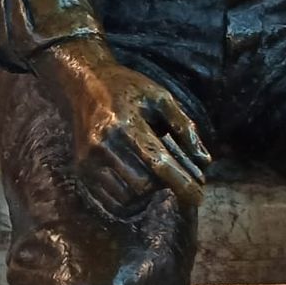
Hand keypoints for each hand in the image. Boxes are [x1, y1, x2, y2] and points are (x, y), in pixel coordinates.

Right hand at [34, 39, 211, 214]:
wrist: (84, 84)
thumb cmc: (127, 88)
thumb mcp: (160, 98)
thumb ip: (184, 127)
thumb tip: (204, 162)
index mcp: (125, 124)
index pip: (158, 163)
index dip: (181, 184)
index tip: (198, 198)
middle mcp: (103, 144)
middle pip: (144, 185)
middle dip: (163, 185)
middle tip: (171, 172)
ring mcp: (89, 160)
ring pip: (127, 198)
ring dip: (146, 193)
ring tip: (151, 172)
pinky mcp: (81, 170)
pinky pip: (110, 201)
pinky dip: (129, 200)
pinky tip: (136, 183)